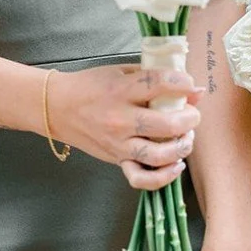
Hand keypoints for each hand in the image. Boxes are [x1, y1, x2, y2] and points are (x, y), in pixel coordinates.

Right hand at [48, 65, 202, 189]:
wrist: (58, 107)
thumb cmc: (91, 86)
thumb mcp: (120, 72)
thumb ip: (154, 77)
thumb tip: (193, 90)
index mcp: (120, 89)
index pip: (159, 84)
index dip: (183, 83)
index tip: (190, 84)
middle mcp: (120, 118)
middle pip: (166, 124)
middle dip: (190, 118)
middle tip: (193, 113)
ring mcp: (118, 143)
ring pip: (159, 155)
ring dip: (182, 146)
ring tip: (186, 137)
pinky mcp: (116, 159)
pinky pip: (141, 178)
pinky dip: (163, 177)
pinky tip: (175, 164)